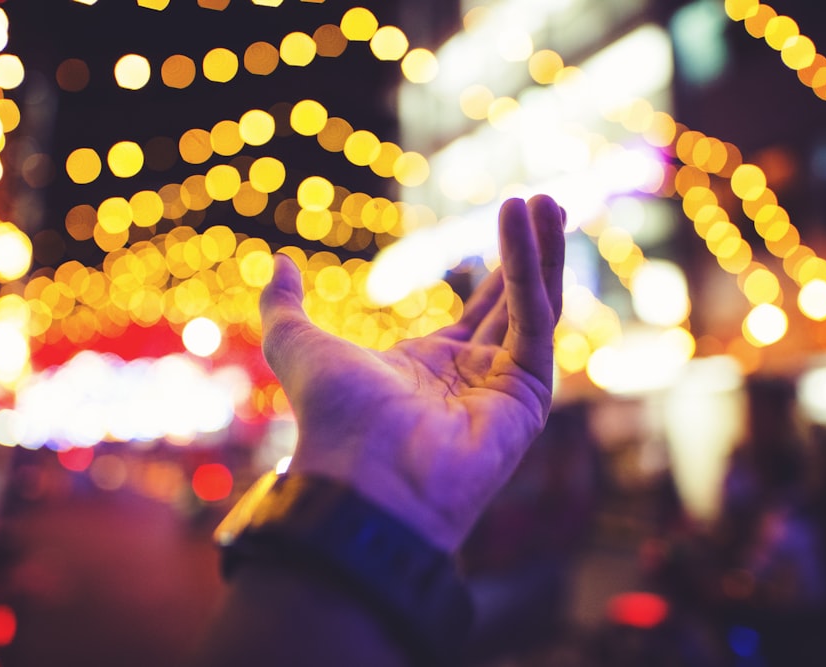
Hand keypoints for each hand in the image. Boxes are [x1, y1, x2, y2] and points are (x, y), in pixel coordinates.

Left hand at [259, 195, 565, 551]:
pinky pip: (536, 322)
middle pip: (514, 303)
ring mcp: (505, 389)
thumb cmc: (330, 418)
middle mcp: (473, 378)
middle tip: (543, 200)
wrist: (359, 475)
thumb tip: (279, 262)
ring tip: (546, 200)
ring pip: (534, 307)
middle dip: (531, 251)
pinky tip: (525, 223)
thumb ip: (285, 304)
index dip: (500, 267)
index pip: (481, 310)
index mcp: (431, 368)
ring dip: (543, 253)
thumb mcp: (297, 344)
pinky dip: (533, 272)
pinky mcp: (528, 397)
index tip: (514, 223)